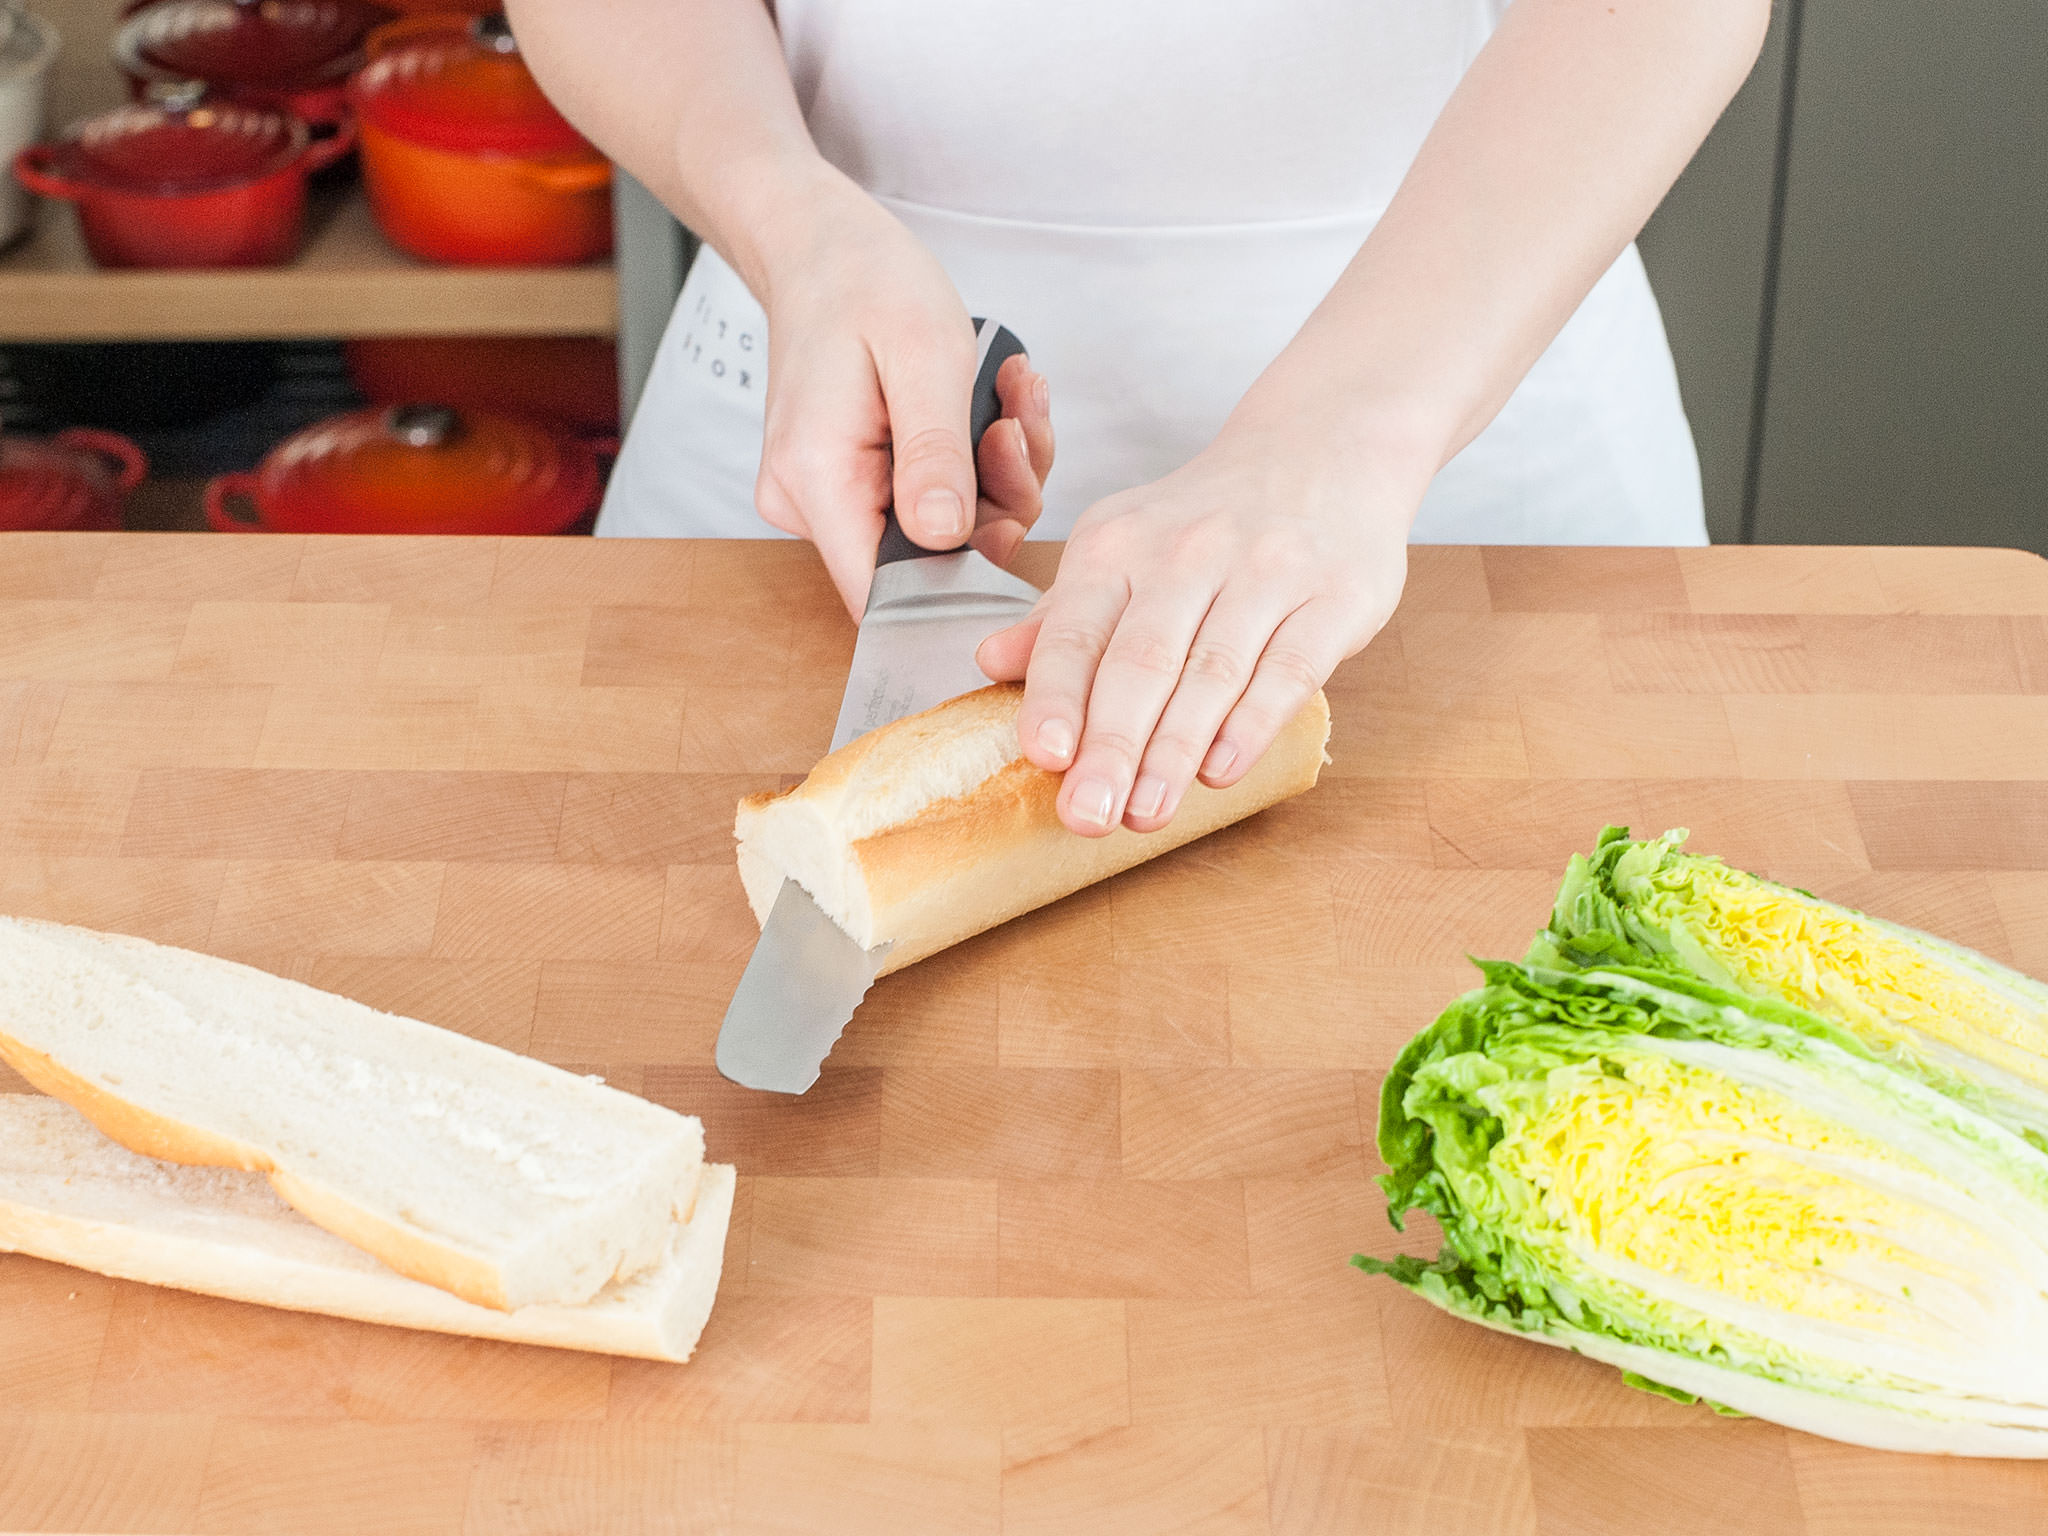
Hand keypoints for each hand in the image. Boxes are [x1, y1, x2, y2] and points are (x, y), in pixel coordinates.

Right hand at [752, 175, 1053, 614]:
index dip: (959, 580)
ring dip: (997, 472)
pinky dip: (976, 460)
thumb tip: (945, 538)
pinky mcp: (853, 483)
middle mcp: (810, 503)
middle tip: (1017, 420)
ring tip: (1010, 393)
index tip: (1008, 509)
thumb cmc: (865, 281)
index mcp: (817, 478)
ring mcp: (829, 497)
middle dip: (995, 500)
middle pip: (925, 560)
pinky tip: (994, 402)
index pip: (883, 592)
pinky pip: (933, 499)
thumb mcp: (924, 354)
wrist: (820, 245)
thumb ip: (934, 452)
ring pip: (941, 530)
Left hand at [976, 425, 1415, 837]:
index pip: (1076, 631)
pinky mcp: (1335, 597)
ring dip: (1174, 751)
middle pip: (1141, 661)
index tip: (1044, 756)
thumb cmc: (1208, 520)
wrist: (1324, 448)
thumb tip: (990, 662)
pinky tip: (1222, 769)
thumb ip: (1061, 615)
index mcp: (1118, 545)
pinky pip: (1289, 668)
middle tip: (1088, 814)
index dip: (1057, 696)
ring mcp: (1266, 571)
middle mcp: (1188, 551)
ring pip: (1212, 672)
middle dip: (1111, 745)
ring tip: (1145, 812)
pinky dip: (1253, 722)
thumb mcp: (1122, 547)